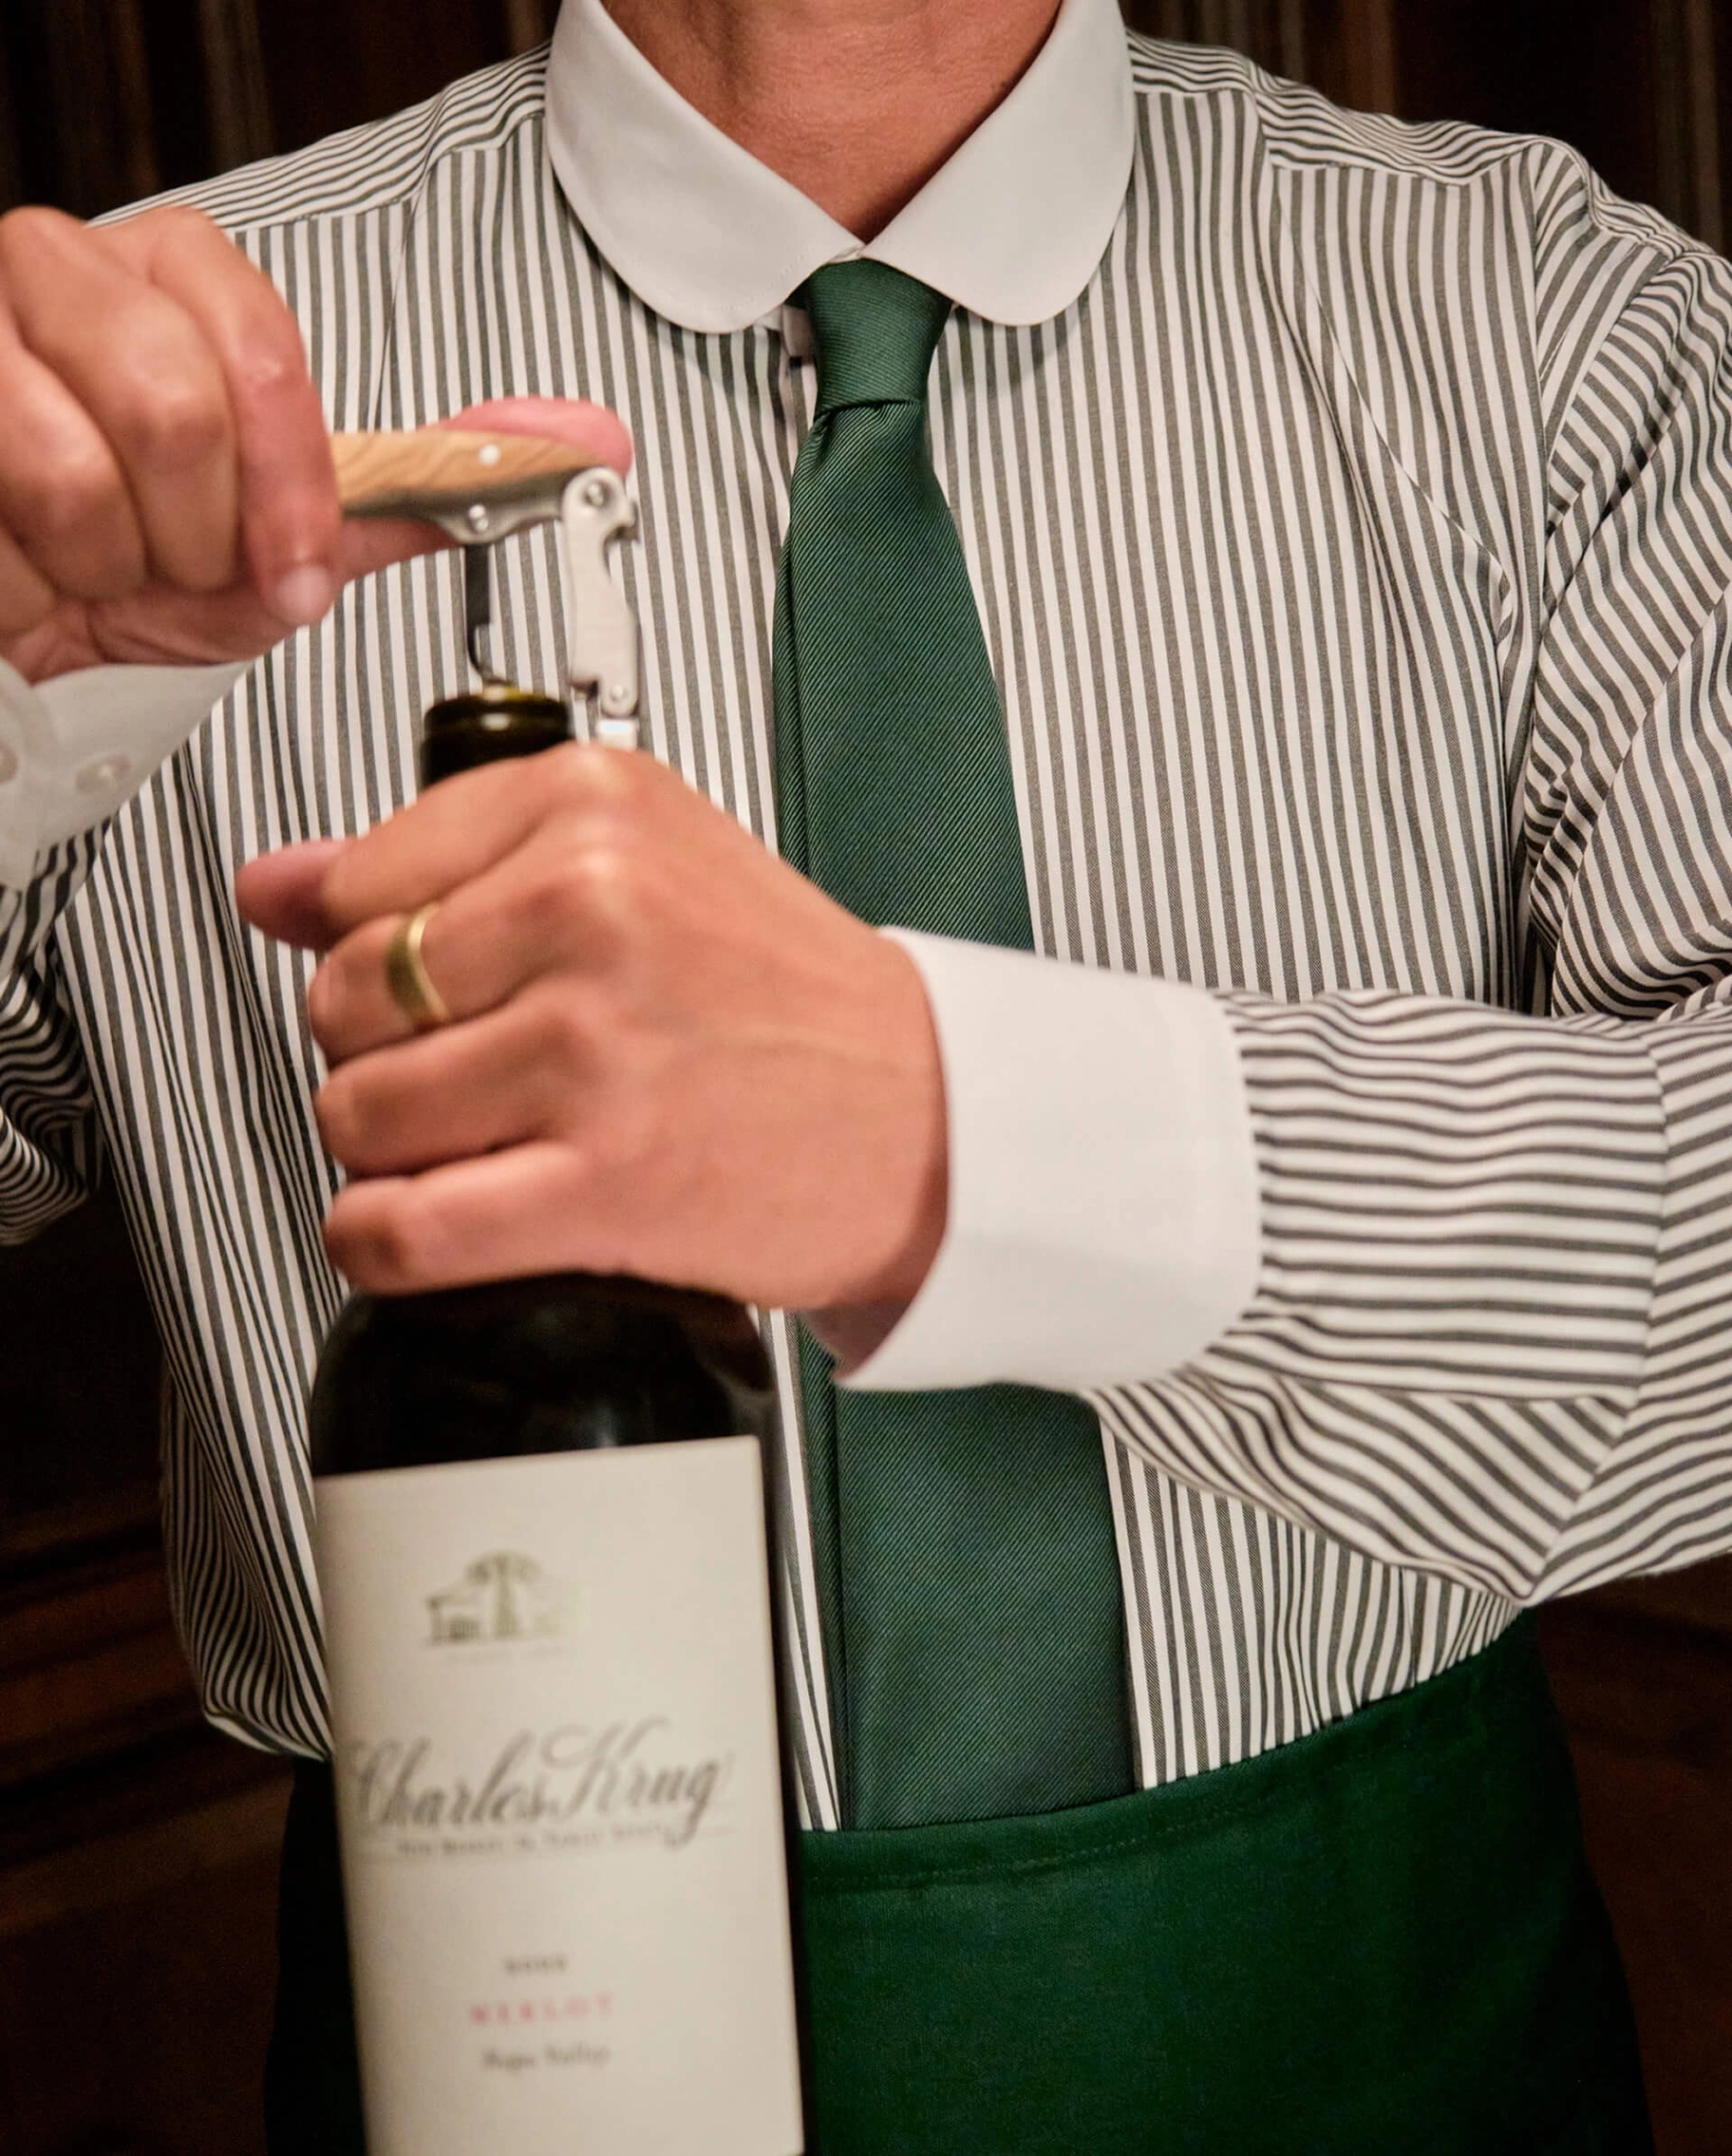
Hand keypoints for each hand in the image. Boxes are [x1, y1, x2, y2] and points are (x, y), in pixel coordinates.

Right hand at [0, 206, 628, 680]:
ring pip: (74, 469)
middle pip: (171, 401)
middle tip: (178, 562)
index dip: (288, 475)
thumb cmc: (149, 575)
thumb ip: (424, 485)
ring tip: (98, 564)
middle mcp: (58, 277)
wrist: (33, 649)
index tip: (292, 561)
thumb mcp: (299, 535)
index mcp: (162, 283)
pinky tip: (29, 574)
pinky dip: (27, 590)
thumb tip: (582, 441)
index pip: (254, 341)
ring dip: (107, 567)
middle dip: (196, 534)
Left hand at [236, 747, 948, 1333]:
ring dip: (391, 1153)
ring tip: (478, 1144)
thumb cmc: (795, 1002)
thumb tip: (273, 884)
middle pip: (342, 1001)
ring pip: (357, 1114)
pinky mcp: (605, 1181)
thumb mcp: (640, 860)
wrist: (928, 1122)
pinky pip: (399, 1227)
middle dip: (378, 1055)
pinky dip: (384, 1242)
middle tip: (467, 1075)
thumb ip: (447, 858)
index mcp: (594, 808)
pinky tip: (434, 1225)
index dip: (368, 956)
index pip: (355, 883)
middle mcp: (591, 911)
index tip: (431, 990)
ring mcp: (595, 1049)